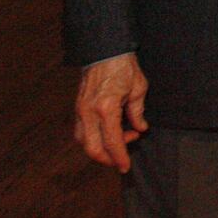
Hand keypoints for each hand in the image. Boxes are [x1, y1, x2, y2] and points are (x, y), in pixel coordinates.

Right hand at [74, 52, 148, 172]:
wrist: (105, 50)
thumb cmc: (124, 66)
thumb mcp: (138, 88)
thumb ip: (138, 112)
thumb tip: (140, 128)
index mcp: (106, 107)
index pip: (112, 141)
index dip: (119, 157)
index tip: (126, 167)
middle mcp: (89, 111)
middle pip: (92, 148)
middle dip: (107, 159)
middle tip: (122, 159)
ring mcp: (80, 109)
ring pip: (83, 142)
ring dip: (100, 148)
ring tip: (122, 139)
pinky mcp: (78, 107)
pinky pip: (82, 131)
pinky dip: (94, 138)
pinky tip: (110, 132)